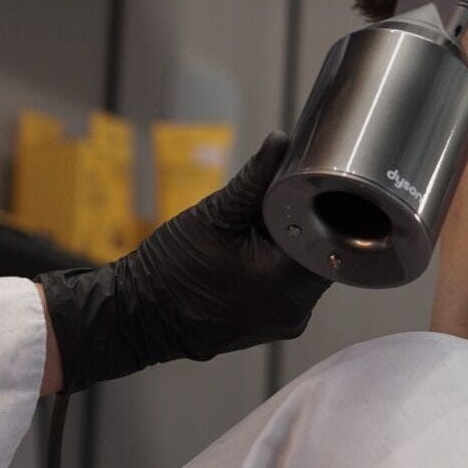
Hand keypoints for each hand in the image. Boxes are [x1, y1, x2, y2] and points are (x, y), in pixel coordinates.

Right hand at [37, 133, 330, 393]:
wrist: (136, 317)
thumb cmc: (169, 269)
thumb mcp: (215, 214)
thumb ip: (255, 178)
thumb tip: (282, 141)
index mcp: (287, 282)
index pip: (331, 234)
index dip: (322, 205)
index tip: (308, 184)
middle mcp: (296, 311)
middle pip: (324, 252)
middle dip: (308, 223)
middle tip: (284, 200)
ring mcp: (286, 323)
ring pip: (310, 269)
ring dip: (296, 245)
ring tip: (269, 223)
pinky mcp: (275, 326)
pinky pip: (294, 288)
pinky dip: (284, 265)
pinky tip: (263, 249)